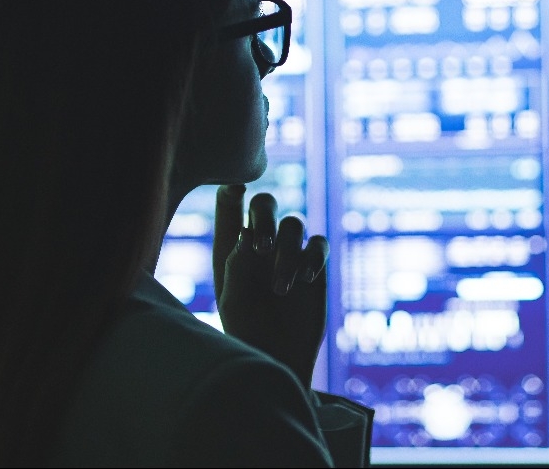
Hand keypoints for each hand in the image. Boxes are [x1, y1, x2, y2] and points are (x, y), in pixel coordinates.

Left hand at [212, 185, 328, 387]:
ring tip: (280, 289)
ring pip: (293, 225)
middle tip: (261, 248)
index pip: (229, 205)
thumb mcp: (233, 300)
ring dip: (286, 251)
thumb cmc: (246, 331)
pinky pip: (319, 245)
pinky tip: (305, 280)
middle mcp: (261, 244)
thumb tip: (248, 232)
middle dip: (265, 215)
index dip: (231, 190)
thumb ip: (236, 264)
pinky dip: (313, 257)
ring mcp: (289, 252)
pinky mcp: (315, 266)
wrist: (277, 359)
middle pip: (266, 204)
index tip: (235, 190)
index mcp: (233, 247)